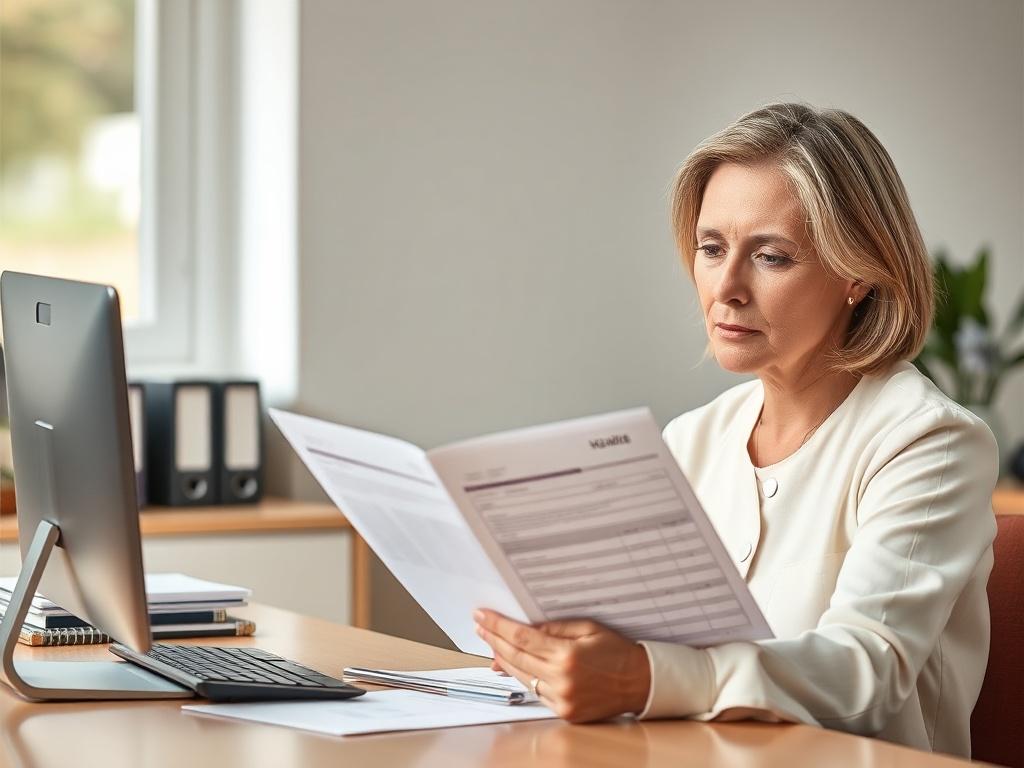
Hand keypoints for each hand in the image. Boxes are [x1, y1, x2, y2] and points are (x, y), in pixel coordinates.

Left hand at [473, 609, 650, 722]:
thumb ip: (553, 627)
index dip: (498, 625)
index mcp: (567, 655)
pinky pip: (536, 692)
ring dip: (503, 660)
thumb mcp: (587, 627)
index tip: (482, 616)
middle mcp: (562, 679)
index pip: (521, 637)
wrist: (641, 682)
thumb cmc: (617, 651)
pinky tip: (513, 665)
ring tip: (491, 645)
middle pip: (515, 657)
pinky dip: (523, 677)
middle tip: (480, 627)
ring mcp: (562, 699)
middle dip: (493, 640)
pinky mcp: (565, 712)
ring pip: (522, 677)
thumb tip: (522, 631)